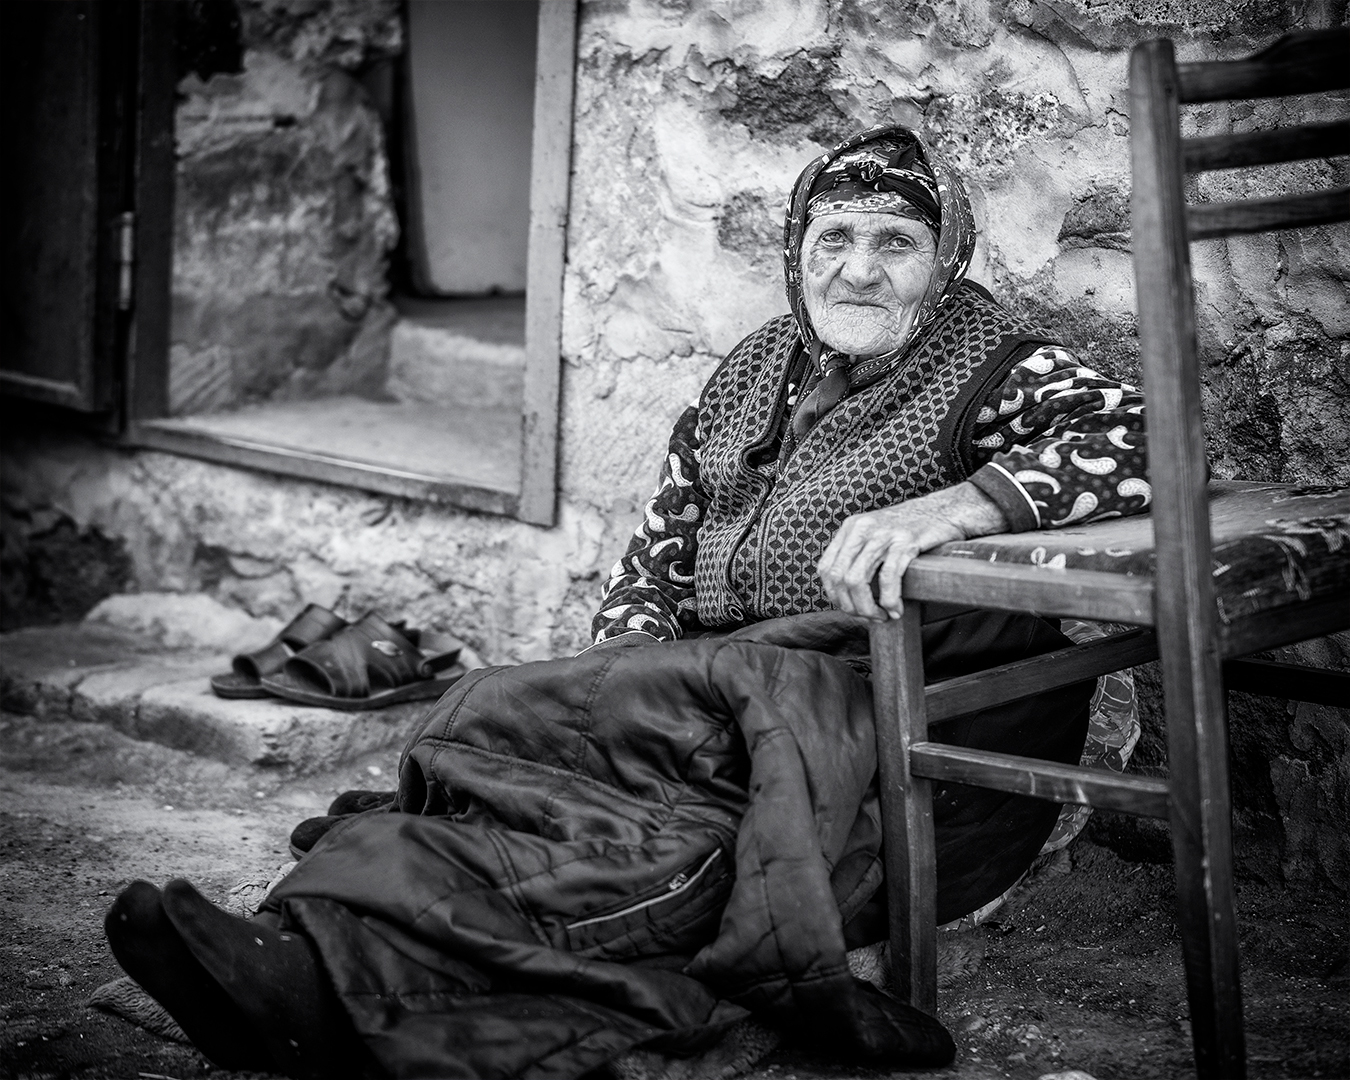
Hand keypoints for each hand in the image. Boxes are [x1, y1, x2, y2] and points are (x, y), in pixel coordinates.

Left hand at [817, 482, 1006, 619]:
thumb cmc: (911, 530)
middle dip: (850, 606)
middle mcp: (862, 528)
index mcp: (851, 527)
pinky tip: (896, 610)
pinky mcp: (906, 541)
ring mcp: (883, 534)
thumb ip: (858, 555)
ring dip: (867, 607)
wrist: (945, 510)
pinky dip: (889, 600)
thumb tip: (843, 594)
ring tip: (881, 617)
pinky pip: (888, 578)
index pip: (826, 568)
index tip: (849, 608)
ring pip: (857, 580)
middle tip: (868, 617)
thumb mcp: (875, 534)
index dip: (834, 595)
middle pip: (839, 578)